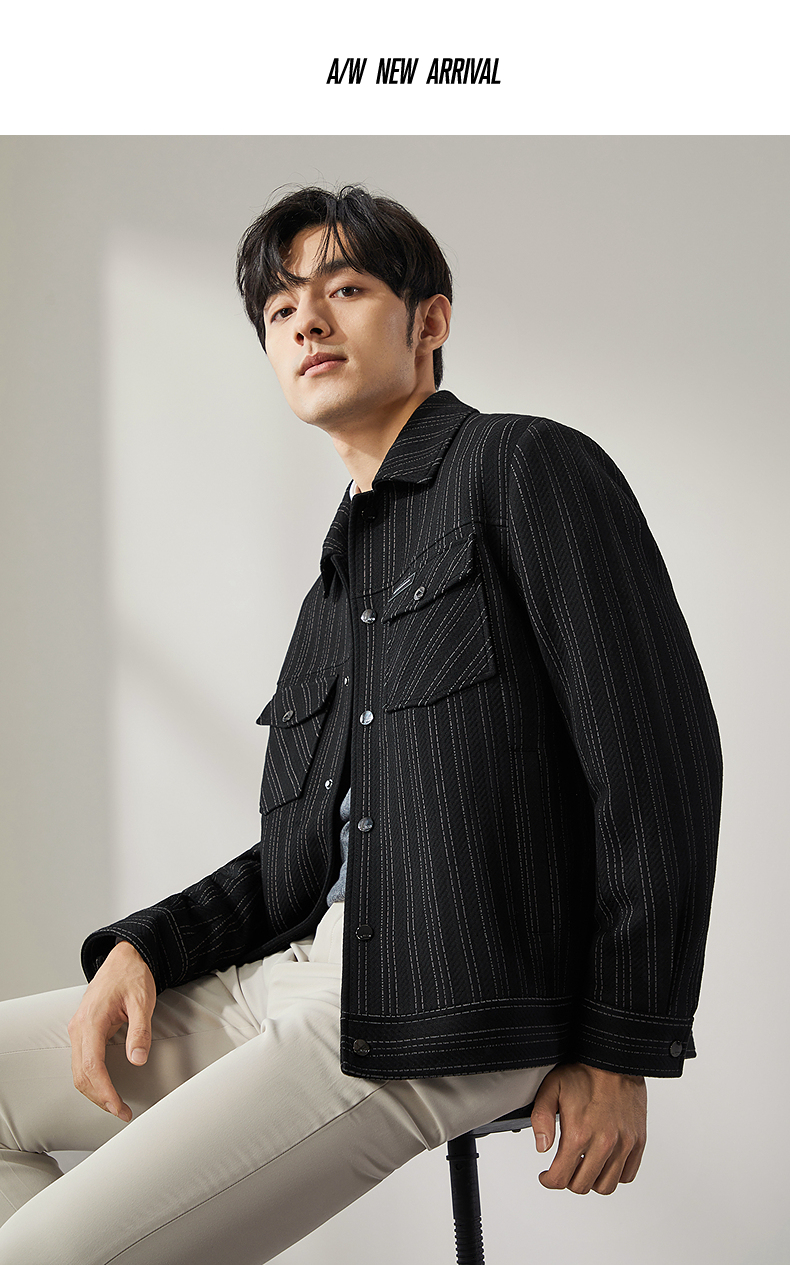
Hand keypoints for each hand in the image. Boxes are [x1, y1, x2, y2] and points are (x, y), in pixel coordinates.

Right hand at [67, 940, 155, 1121]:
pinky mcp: (83, 1031)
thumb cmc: (132, 975)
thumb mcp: (142, 1001)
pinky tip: (107, 1087)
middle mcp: (79, 1027)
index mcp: (91, 1021)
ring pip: (78, 1071)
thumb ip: (139, 1031)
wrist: (125, 957)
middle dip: (100, 1098)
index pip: (92, 1067)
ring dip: (95, 1092)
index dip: (105, 1092)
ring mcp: (78, 1029)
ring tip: (116, 1105)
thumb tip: (137, 1060)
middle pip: (81, 1075)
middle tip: (122, 1112)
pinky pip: (81, 1062)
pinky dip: (92, 1079)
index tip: (120, 1108)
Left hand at [530, 1062, 646, 1194]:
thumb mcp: (551, 1089)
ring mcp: (623, 1144)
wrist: (615, 1060)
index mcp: (579, 1133)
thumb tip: (542, 1147)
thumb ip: (541, 1119)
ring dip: (592, 1181)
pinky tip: (604, 1161)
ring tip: (584, 1166)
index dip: (549, 1180)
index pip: (561, 1178)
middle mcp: (603, 1143)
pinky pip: (627, 1175)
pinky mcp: (638, 1141)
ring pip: (606, 1186)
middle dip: (568, 1180)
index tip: (547, 1176)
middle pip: (582, 1186)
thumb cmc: (584, 1073)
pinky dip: (615, 1175)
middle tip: (564, 1168)